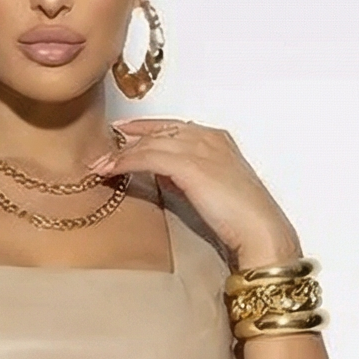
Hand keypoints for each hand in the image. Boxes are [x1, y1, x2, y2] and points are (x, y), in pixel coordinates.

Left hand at [85, 119, 301, 268]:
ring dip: (120, 153)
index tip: (122, 136)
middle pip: (158, 131)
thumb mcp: (211, 190)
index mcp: (217, 139)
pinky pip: (147, 157)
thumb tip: (163, 175)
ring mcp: (199, 148)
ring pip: (150, 142)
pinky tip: (109, 170)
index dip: (144, 131)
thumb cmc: (241, 218)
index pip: (172, 128)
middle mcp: (207, 137)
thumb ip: (188, 177)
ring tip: (98, 164)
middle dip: (127, 140)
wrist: (260, 230)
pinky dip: (125, 162)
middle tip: (102, 150)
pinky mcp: (190, 165)